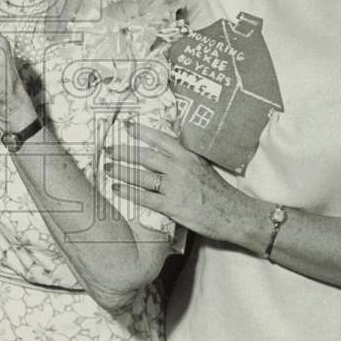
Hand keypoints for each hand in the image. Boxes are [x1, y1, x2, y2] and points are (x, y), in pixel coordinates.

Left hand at [105, 124, 257, 242]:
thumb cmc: (219, 192)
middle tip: (108, 149)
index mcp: (188, 156)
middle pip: (145, 156)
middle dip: (123, 151)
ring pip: (141, 176)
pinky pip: (144, 197)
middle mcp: (179, 168)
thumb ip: (183, 160)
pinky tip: (117, 189)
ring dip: (121, 171)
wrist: (233, 214)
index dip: (141, 131)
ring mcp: (175, 187)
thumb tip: (164, 154)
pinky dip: (128, 192)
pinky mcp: (172, 206)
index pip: (160, 139)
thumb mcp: (202, 167)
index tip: (126, 126)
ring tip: (107, 168)